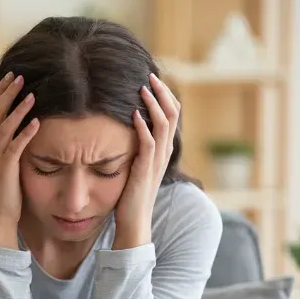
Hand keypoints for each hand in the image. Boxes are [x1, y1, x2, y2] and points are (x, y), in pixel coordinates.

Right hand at [0, 72, 40, 248]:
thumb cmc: (3, 186)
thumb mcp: (1, 158)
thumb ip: (5, 140)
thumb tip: (16, 124)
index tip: (9, 76)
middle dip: (7, 92)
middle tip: (20, 77)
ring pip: (4, 125)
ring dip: (18, 108)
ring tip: (31, 94)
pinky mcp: (6, 166)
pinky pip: (16, 145)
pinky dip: (26, 132)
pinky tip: (36, 122)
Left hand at [114, 73, 179, 249]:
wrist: (133, 222)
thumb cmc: (130, 196)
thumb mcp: (135, 166)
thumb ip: (136, 149)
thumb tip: (126, 130)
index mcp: (163, 151)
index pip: (172, 116)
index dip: (165, 97)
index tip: (153, 80)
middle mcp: (164, 154)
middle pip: (173, 115)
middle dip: (162, 93)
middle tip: (150, 75)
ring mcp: (157, 162)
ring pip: (164, 125)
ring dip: (154, 104)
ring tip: (144, 87)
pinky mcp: (145, 171)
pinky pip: (148, 144)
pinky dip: (143, 126)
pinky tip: (134, 113)